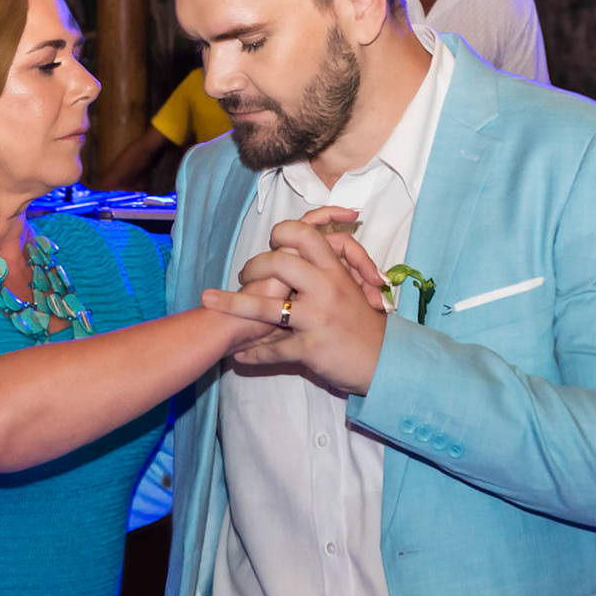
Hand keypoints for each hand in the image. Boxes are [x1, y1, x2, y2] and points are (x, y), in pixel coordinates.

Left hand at [202, 219, 389, 395]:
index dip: (282, 233)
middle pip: (278, 263)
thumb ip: (328, 267)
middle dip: (252, 267)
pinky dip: (253, 354)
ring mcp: (317, 318)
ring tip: (211, 302)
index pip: (304, 234)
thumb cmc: (364, 323)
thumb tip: (300, 249)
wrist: (384, 362)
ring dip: (233, 305)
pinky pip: (273, 350)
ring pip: (266, 308)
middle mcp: (326, 288)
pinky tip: (239, 356)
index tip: (273, 243)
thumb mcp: (352, 287)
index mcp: (335, 271)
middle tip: (244, 275)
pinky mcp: (311, 347)